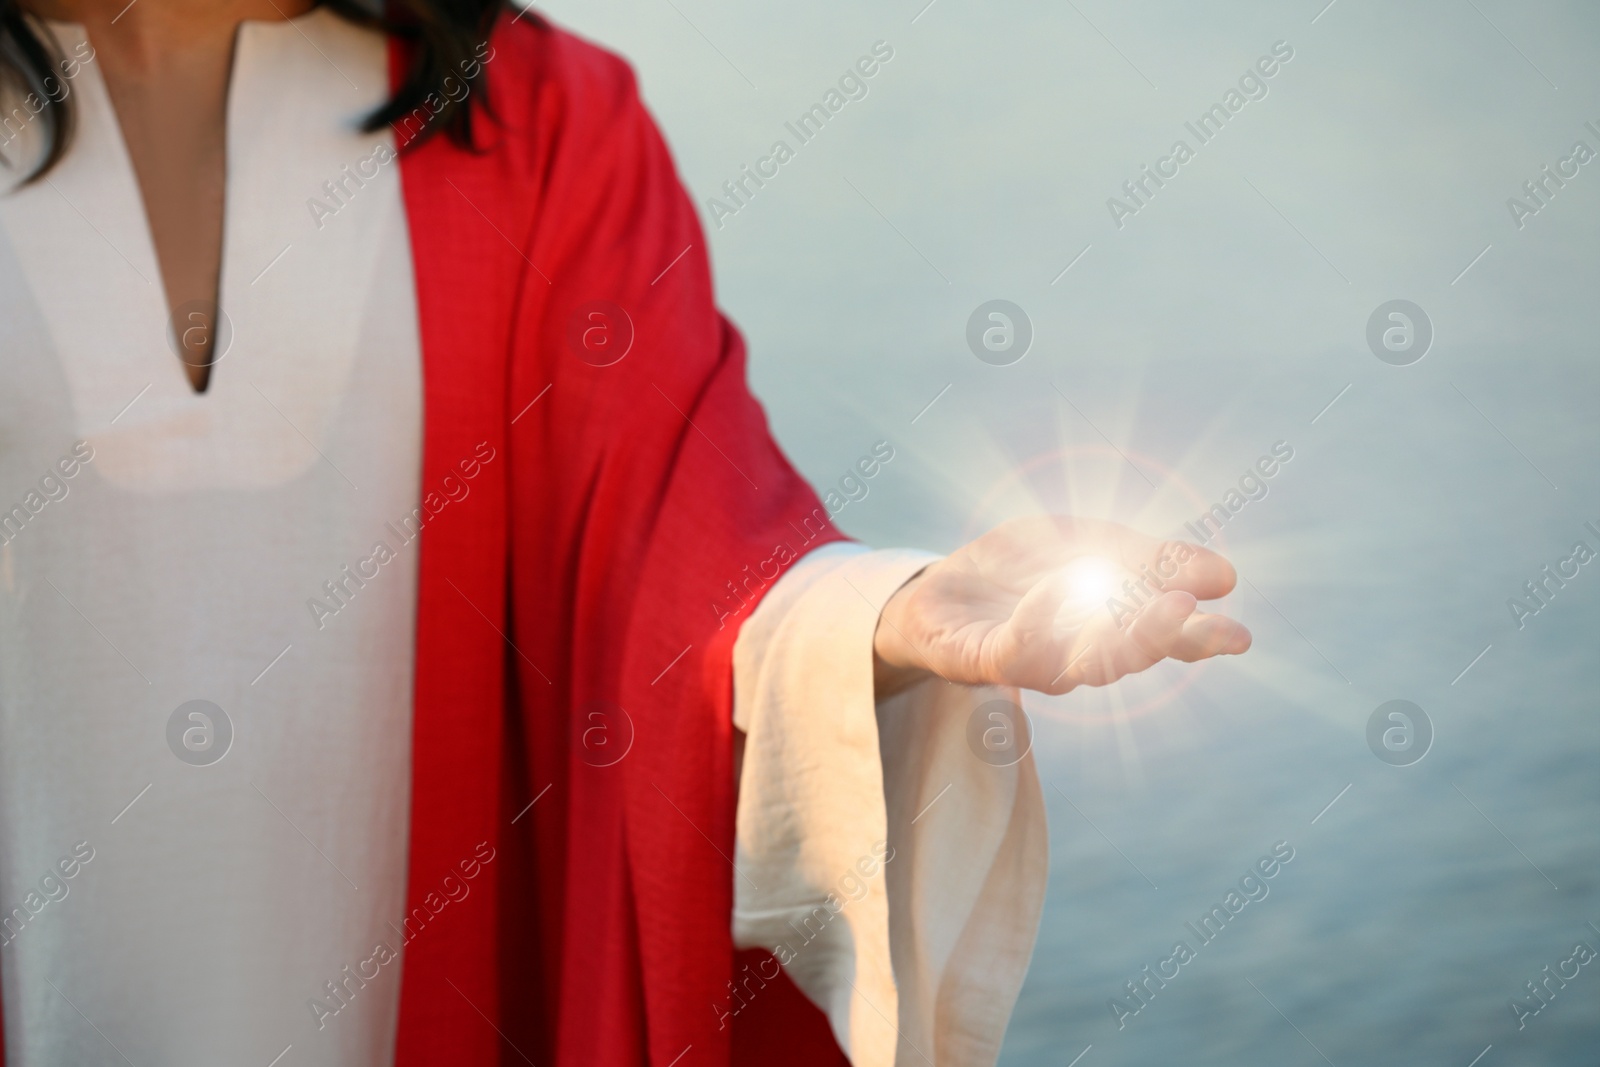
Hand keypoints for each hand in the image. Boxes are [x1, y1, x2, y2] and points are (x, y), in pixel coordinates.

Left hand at [872, 517, 1249, 695]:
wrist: (932, 590)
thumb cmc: (1016, 570)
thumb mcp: (1086, 544)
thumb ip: (1146, 558)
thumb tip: (1226, 577)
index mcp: (1109, 628)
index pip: (1163, 641)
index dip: (1200, 640)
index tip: (1239, 636)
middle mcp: (1076, 656)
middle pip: (1126, 657)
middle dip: (1161, 637)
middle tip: (1192, 614)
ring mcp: (1029, 663)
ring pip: (1081, 666)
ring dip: (1114, 637)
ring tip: (1148, 605)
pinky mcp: (981, 661)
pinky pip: (1016, 649)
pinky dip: (1042, 619)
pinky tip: (1060, 586)